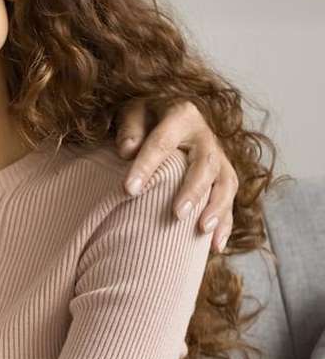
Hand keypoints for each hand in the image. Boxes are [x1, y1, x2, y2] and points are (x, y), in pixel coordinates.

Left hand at [115, 99, 236, 252]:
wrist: (168, 112)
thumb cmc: (145, 116)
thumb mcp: (133, 112)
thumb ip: (130, 128)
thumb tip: (128, 150)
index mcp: (181, 116)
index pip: (162, 143)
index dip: (146, 166)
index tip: (129, 190)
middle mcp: (206, 136)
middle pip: (205, 165)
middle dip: (193, 191)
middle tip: (177, 214)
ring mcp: (219, 156)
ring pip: (226, 183)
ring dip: (217, 208)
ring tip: (203, 230)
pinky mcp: (224, 175)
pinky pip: (231, 199)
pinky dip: (226, 222)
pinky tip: (216, 246)